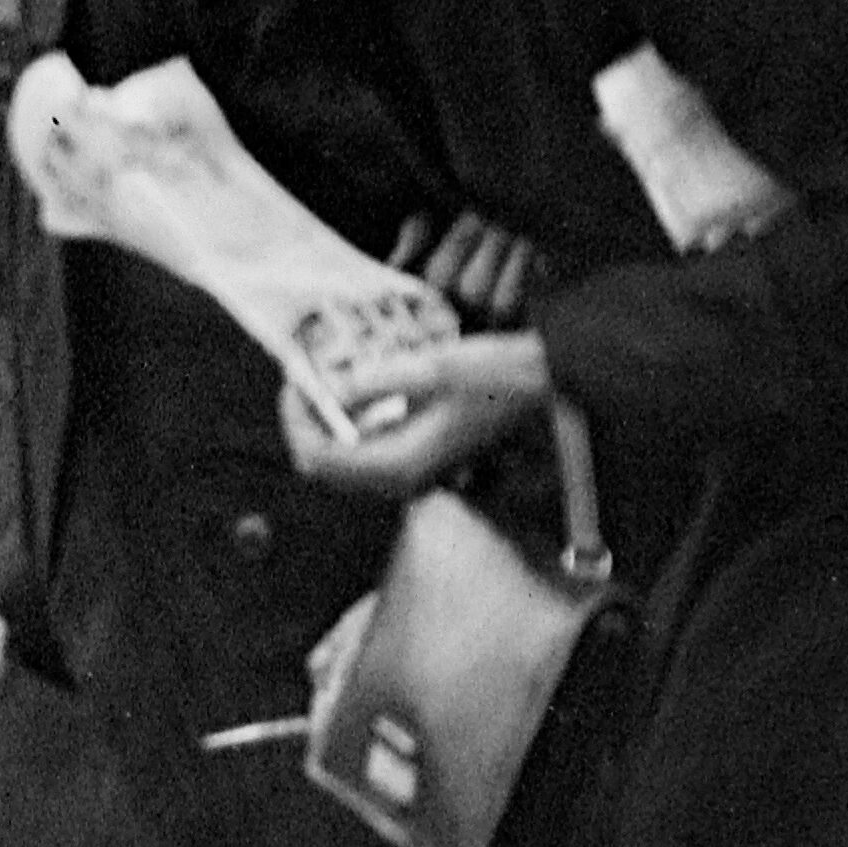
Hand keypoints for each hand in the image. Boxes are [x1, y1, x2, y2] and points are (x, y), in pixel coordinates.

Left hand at [276, 311, 557, 498]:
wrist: (554, 386)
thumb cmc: (502, 376)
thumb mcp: (433, 368)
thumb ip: (373, 382)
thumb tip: (327, 388)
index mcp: (401, 465)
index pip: (318, 458)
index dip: (295, 419)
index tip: (294, 380)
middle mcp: (404, 478)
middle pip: (326, 464)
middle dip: (307, 420)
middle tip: (304, 377)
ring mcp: (415, 469)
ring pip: (346, 457)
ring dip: (329, 419)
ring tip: (327, 375)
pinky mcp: (425, 455)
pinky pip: (371, 446)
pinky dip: (355, 419)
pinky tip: (359, 384)